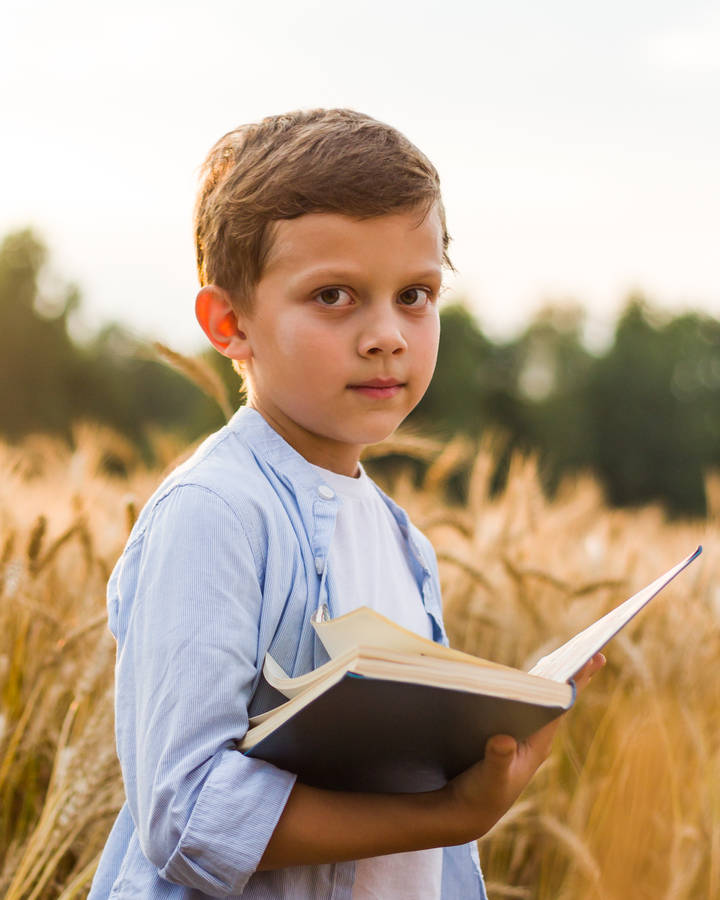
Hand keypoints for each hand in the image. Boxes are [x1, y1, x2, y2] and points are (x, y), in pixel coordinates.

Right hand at [443, 652, 605, 841]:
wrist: (468, 811)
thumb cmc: (482, 795)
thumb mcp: (490, 779)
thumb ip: (497, 760)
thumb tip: (503, 739)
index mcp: (538, 743)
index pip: (562, 705)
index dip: (577, 681)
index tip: (594, 660)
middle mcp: (536, 736)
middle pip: (559, 699)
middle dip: (575, 674)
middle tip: (594, 651)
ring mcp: (524, 734)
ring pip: (545, 701)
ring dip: (556, 678)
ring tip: (572, 656)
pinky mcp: (509, 733)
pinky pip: (527, 704)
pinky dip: (533, 686)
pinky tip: (537, 674)